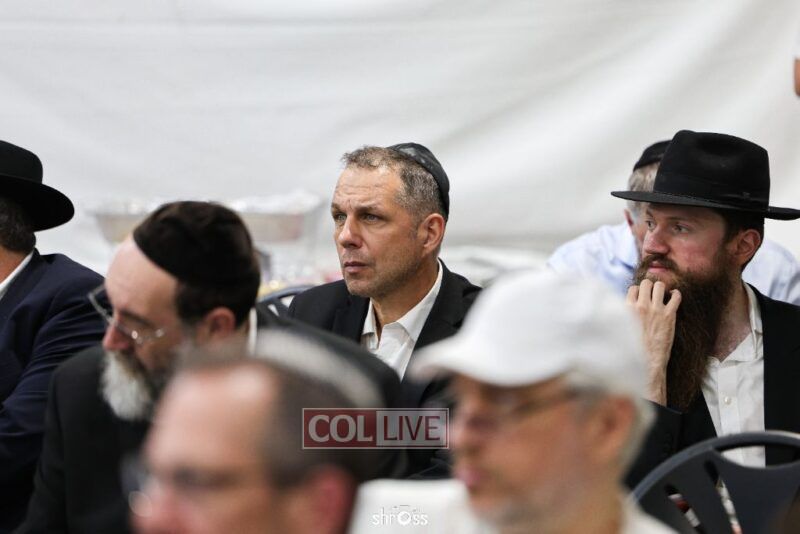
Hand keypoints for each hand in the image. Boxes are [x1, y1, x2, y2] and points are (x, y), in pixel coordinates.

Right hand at [626, 279, 681, 404]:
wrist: (647, 361)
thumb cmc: (631, 348)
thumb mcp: (618, 330)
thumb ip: (619, 316)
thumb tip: (613, 310)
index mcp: (628, 308)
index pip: (633, 288)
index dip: (637, 291)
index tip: (640, 297)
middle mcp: (642, 306)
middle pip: (646, 283)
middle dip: (649, 286)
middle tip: (651, 293)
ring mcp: (657, 309)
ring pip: (660, 286)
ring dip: (661, 288)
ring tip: (662, 294)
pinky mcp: (670, 315)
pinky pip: (676, 297)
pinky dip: (676, 294)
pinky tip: (674, 296)